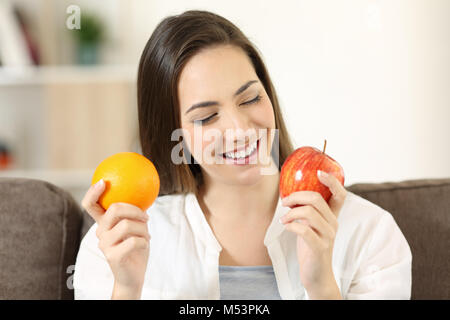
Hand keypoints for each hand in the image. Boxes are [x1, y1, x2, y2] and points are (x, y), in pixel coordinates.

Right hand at [81, 179, 150, 297]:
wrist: (133, 275)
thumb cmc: (136, 248)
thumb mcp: (135, 228)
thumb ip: (133, 214)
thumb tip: (144, 192)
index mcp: (103, 224)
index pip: (90, 205)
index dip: (93, 192)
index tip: (102, 182)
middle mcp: (100, 232)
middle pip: (114, 209)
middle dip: (134, 209)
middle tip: (146, 216)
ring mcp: (104, 244)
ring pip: (127, 225)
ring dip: (144, 229)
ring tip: (147, 235)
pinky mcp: (112, 256)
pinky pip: (134, 240)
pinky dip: (144, 241)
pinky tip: (145, 244)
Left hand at [280, 170, 346, 298]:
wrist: (317, 276)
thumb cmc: (310, 248)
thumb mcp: (310, 226)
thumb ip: (306, 211)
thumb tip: (289, 194)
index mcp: (332, 217)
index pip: (340, 194)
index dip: (332, 181)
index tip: (319, 172)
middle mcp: (333, 224)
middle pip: (317, 199)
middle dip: (296, 196)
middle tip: (284, 202)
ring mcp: (328, 236)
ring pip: (309, 213)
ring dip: (290, 213)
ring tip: (283, 219)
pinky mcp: (319, 248)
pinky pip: (304, 230)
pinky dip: (291, 225)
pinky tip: (286, 227)